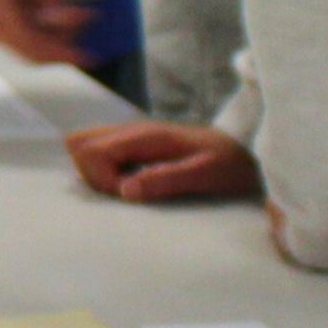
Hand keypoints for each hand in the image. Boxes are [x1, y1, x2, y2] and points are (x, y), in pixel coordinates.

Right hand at [65, 121, 259, 204]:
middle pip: (79, 142)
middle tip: (121, 193)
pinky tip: (130, 184)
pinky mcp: (136, 146)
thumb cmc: (230, 165)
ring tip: (125, 190)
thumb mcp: (205, 175)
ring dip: (96, 172)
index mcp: (146, 136)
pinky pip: (102, 152)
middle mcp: (133, 131)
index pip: (91, 150)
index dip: (101, 179)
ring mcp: (132, 137)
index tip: (128, 196)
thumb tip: (124, 191)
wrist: (248, 152)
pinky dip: (105, 171)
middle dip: (91, 174)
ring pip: (86, 146)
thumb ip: (165, 179)